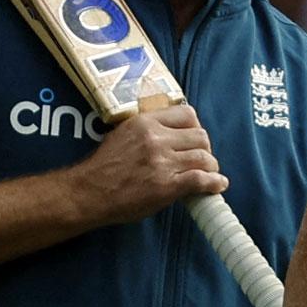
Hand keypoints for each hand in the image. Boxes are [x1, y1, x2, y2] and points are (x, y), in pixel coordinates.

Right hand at [71, 102, 228, 224]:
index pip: (187, 114)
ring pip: (204, 157)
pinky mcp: (166, 185)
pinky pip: (201, 179)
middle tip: (202, 159)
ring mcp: (162, 162)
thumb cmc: (103, 167)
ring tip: (209, 173)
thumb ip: (148, 130)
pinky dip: (214, 183)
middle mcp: (156, 138)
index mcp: (146, 122)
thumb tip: (172, 133)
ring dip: (211, 167)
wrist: (88, 193)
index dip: (196, 127)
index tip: (194, 138)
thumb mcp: (123, 134)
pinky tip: (217, 186)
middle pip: (200, 136)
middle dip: (206, 148)